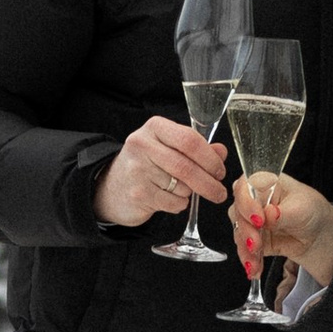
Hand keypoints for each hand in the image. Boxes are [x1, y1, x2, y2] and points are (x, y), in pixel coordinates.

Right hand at [96, 115, 228, 231]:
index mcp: (155, 127)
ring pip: (182, 187)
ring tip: (181, 190)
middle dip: (209, 183)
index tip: (220, 170)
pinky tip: (169, 198)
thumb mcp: (168, 148)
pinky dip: (179, 204)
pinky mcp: (137, 194)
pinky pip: (173, 203)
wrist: (111, 187)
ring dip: (191, 193)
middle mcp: (143, 145)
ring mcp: (138, 170)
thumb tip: (221, 152)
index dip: (210, 158)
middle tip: (219, 192)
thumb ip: (196, 148)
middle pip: (187, 166)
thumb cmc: (147, 164)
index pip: (190, 139)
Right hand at [236, 173, 332, 289]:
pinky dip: (249, 260)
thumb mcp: (302, 209)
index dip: (247, 203)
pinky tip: (255, 268)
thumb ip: (284, 213)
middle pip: (238, 212)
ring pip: (239, 233)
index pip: (245, 187)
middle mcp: (255, 200)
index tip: (258, 219)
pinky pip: (245, 249)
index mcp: (266, 183)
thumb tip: (269, 213)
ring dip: (245, 250)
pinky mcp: (254, 239)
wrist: (319, 236)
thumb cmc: (312, 212)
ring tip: (256, 261)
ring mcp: (253, 220)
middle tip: (256, 243)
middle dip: (245, 231)